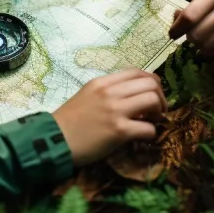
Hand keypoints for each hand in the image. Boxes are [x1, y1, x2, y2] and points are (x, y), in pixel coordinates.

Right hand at [52, 69, 166, 166]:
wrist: (53, 141)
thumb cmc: (69, 122)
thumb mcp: (87, 96)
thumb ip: (108, 93)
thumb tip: (133, 98)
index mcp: (102, 82)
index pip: (137, 71)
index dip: (152, 82)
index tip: (152, 94)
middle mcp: (110, 92)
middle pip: (150, 83)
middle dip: (160, 97)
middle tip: (157, 111)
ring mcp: (115, 110)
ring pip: (152, 100)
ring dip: (158, 112)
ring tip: (151, 122)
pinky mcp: (118, 131)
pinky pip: (148, 128)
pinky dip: (151, 133)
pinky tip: (144, 137)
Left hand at [168, 0, 213, 56]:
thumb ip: (187, 10)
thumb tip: (175, 26)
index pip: (190, 16)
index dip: (177, 29)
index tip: (172, 34)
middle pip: (200, 33)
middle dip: (189, 38)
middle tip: (189, 37)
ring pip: (212, 45)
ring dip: (201, 47)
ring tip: (200, 42)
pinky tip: (210, 48)